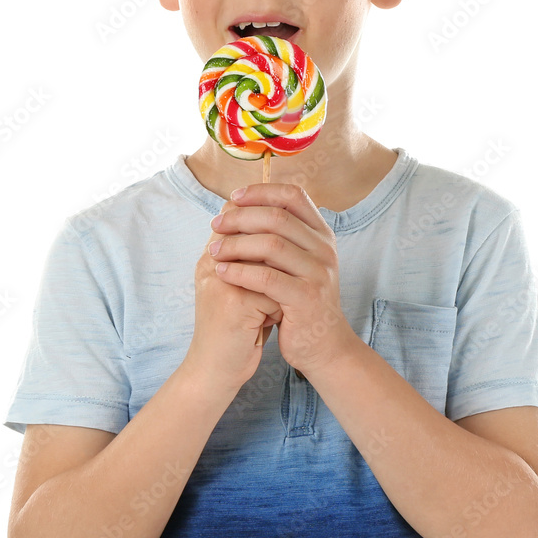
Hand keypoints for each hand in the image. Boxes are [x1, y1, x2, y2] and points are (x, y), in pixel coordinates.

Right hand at [185, 207, 282, 394]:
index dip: (262, 218)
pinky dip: (280, 300)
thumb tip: (280, 232)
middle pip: (250, 230)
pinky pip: (270, 286)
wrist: (214, 370)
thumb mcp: (238, 289)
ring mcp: (221, 283)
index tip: (287, 234)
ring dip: (281, 273)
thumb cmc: (233, 328)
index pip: (233, 216)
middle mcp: (210, 265)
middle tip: (293, 264)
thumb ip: (251, 262)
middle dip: (278, 244)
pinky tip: (281, 316)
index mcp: (210, 259)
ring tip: (285, 294)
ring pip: (265, 257)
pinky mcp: (234, 304)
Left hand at [208, 183, 355, 375]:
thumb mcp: (296, 262)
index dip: (261, 191)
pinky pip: (266, 277)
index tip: (234, 197)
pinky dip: (239, 272)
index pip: (293, 195)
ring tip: (213, 252)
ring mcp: (318, 273)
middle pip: (278, 216)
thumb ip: (280, 235)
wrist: (322, 345)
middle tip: (216, 225)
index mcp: (320, 234)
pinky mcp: (306, 297)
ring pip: (271, 244)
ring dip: (235, 244)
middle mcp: (324, 249)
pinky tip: (222, 273)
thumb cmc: (300, 300)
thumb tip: (238, 204)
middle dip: (240, 217)